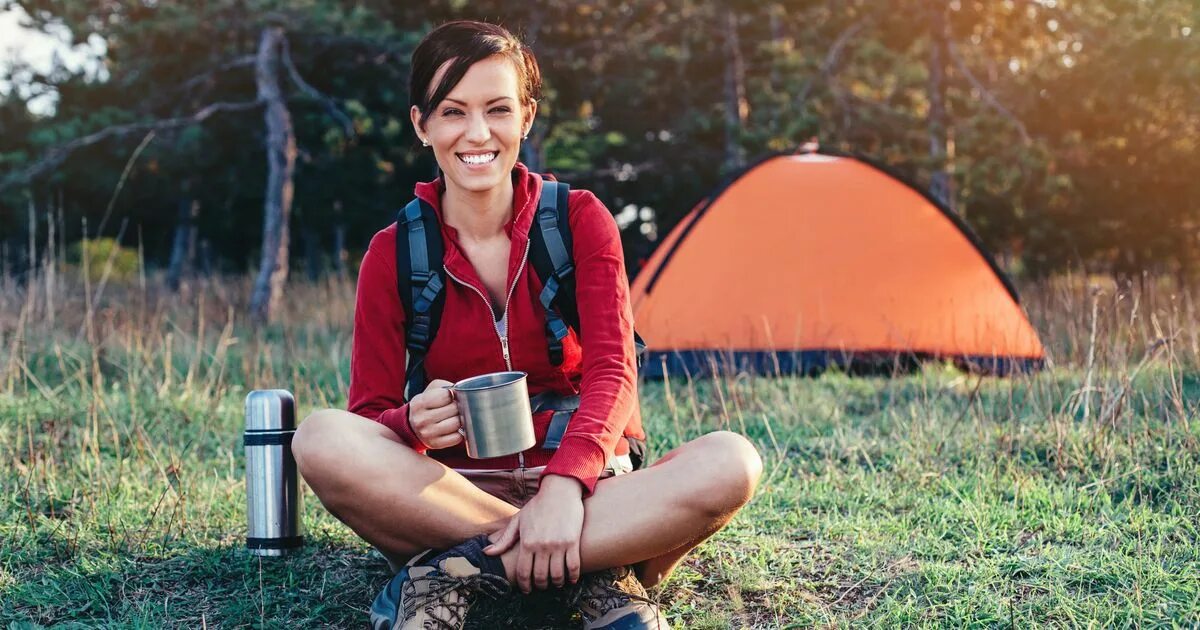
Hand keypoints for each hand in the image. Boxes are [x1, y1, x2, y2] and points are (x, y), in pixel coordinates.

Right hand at [407, 379, 462, 449]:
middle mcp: (421, 419)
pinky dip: (460, 432)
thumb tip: (462, 391)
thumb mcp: (431, 390)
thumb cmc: (427, 405)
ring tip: (455, 417)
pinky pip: (457, 437)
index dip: (452, 395)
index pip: (446, 396)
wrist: (413, 426)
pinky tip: (453, 429)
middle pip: (454, 409)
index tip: (449, 397)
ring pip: (457, 424)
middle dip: (458, 407)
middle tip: (454, 408)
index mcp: (419, 403)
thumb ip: (445, 386)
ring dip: (460, 419)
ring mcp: (428, 433)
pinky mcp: (435, 444)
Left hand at [485, 475, 584, 591]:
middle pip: (540, 577)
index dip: (524, 585)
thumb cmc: (538, 505)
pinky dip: (572, 577)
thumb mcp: (518, 520)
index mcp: (527, 542)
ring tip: (556, 583)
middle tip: (541, 586)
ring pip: (557, 575)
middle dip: (540, 586)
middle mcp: (542, 546)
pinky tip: (570, 579)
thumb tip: (486, 553)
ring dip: (556, 583)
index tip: (526, 589)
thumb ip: (504, 539)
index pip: (523, 572)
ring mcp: (558, 544)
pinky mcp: (572, 542)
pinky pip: (573, 566)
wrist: (560, 491)